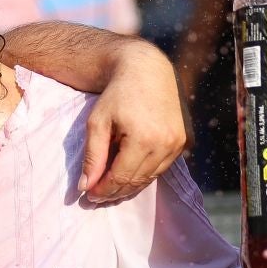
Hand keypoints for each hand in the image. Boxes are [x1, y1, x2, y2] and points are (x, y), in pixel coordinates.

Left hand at [83, 40, 187, 201]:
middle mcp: (165, 143)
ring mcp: (177, 143)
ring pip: (150, 177)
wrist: (146, 70)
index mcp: (144, 139)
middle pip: (137, 180)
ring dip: (129, 187)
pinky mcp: (182, 141)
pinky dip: (143, 175)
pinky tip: (127, 177)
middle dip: (114, 192)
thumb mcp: (97, 122)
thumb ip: (92, 156)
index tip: (88, 196)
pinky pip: (160, 168)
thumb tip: (85, 186)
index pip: (122, 177)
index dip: (104, 190)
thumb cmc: (117, 95)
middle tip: (95, 197)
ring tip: (109, 191)